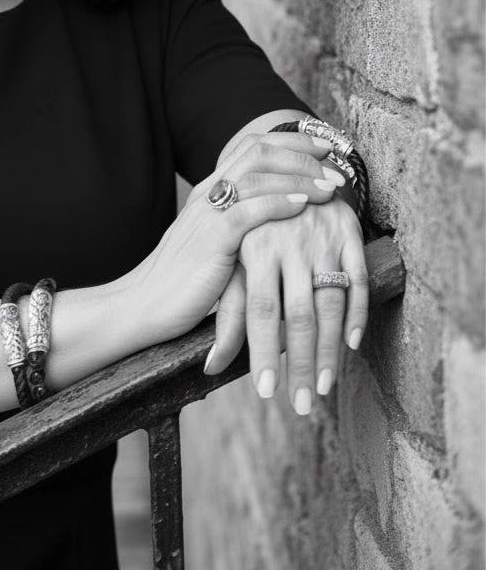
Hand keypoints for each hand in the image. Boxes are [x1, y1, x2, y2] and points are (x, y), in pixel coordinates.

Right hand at [125, 131, 341, 350]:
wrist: (144, 305)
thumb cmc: (184, 282)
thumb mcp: (216, 244)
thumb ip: (244, 226)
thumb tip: (287, 217)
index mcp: (211, 191)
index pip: (253, 147)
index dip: (293, 142)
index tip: (327, 147)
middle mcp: (209, 194)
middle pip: (258, 151)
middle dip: (303, 153)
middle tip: (338, 165)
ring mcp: (208, 214)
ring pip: (256, 175)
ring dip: (299, 176)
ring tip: (330, 186)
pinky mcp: (210, 241)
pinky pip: (247, 211)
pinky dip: (277, 202)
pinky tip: (302, 203)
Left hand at [204, 194, 368, 414]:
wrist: (287, 165)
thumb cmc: (253, 223)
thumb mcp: (235, 259)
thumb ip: (228, 311)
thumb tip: (211, 368)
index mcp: (255, 247)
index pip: (259, 310)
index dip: (263, 352)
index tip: (266, 392)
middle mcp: (289, 243)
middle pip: (297, 314)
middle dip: (299, 364)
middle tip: (301, 405)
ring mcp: (321, 238)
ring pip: (330, 303)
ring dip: (329, 351)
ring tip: (322, 387)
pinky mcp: (348, 234)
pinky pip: (358, 280)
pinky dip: (358, 314)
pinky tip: (351, 346)